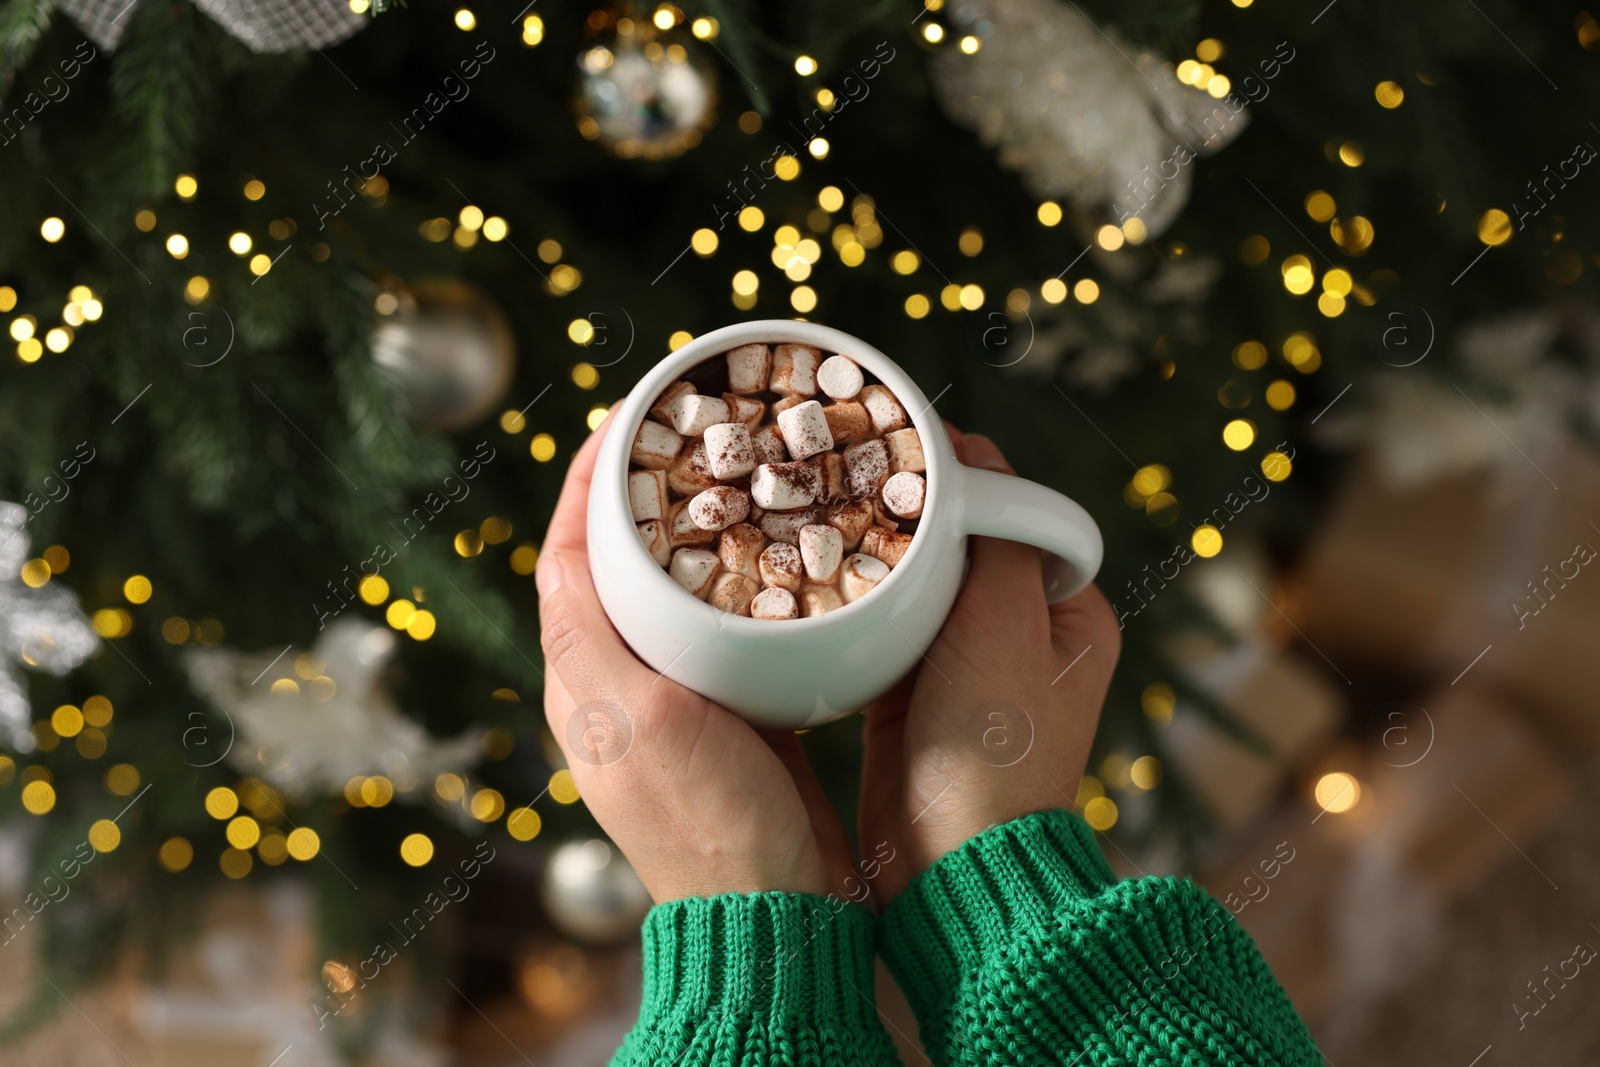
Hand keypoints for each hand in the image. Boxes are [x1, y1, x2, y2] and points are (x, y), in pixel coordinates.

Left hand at [536, 416, 856, 902]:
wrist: (777, 910)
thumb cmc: (706, 824)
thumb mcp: (633, 722)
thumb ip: (588, 640)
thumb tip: (556, 557)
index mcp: (584, 683)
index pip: (566, 560)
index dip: (586, 485)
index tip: (621, 422)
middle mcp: (622, 690)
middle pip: (616, 567)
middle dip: (640, 495)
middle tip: (687, 436)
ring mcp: (677, 706)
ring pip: (670, 593)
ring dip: (691, 532)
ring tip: (734, 476)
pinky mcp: (733, 719)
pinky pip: (724, 629)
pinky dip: (739, 581)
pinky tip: (778, 558)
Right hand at [859, 428, 1120, 906]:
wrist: (949, 867)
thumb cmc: (996, 752)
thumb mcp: (1007, 624)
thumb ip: (998, 537)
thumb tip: (974, 458)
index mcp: (1068, 613)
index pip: (1018, 514)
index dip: (966, 476)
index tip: (909, 443)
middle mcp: (1021, 636)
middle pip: (961, 546)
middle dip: (911, 513)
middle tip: (854, 474)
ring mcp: (962, 670)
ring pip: (916, 586)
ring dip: (878, 559)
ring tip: (826, 516)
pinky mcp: (909, 698)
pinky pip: (880, 631)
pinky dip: (855, 607)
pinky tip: (815, 581)